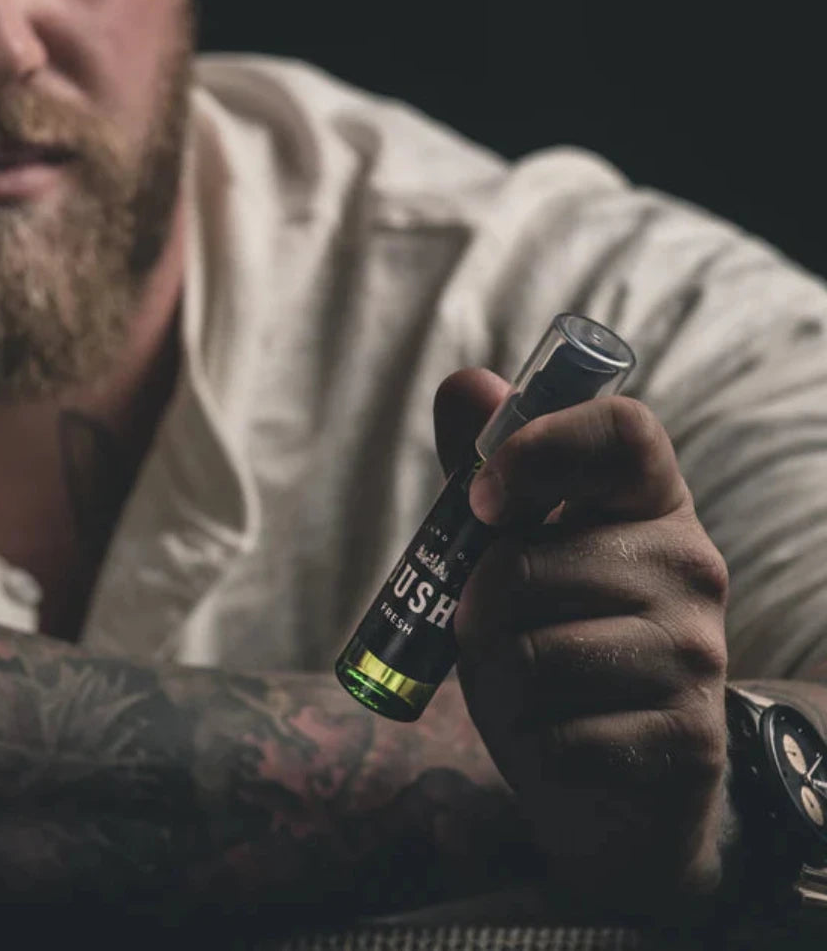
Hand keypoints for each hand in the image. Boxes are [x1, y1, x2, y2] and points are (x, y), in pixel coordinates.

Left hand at [434, 369, 729, 914]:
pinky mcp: (689, 738)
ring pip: (534, 653)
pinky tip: (563, 738)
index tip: (481, 500)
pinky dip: (532, 742)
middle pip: (532, 563)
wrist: (619, 782)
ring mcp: (700, 653)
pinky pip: (557, 734)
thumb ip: (489, 474)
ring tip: (531, 688)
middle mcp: (692, 563)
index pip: (622, 431)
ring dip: (499, 682)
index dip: (539, 446)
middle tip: (488, 629)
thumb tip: (465, 382)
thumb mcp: (517, 555)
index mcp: (651, 501)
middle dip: (478, 608)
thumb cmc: (555, 643)